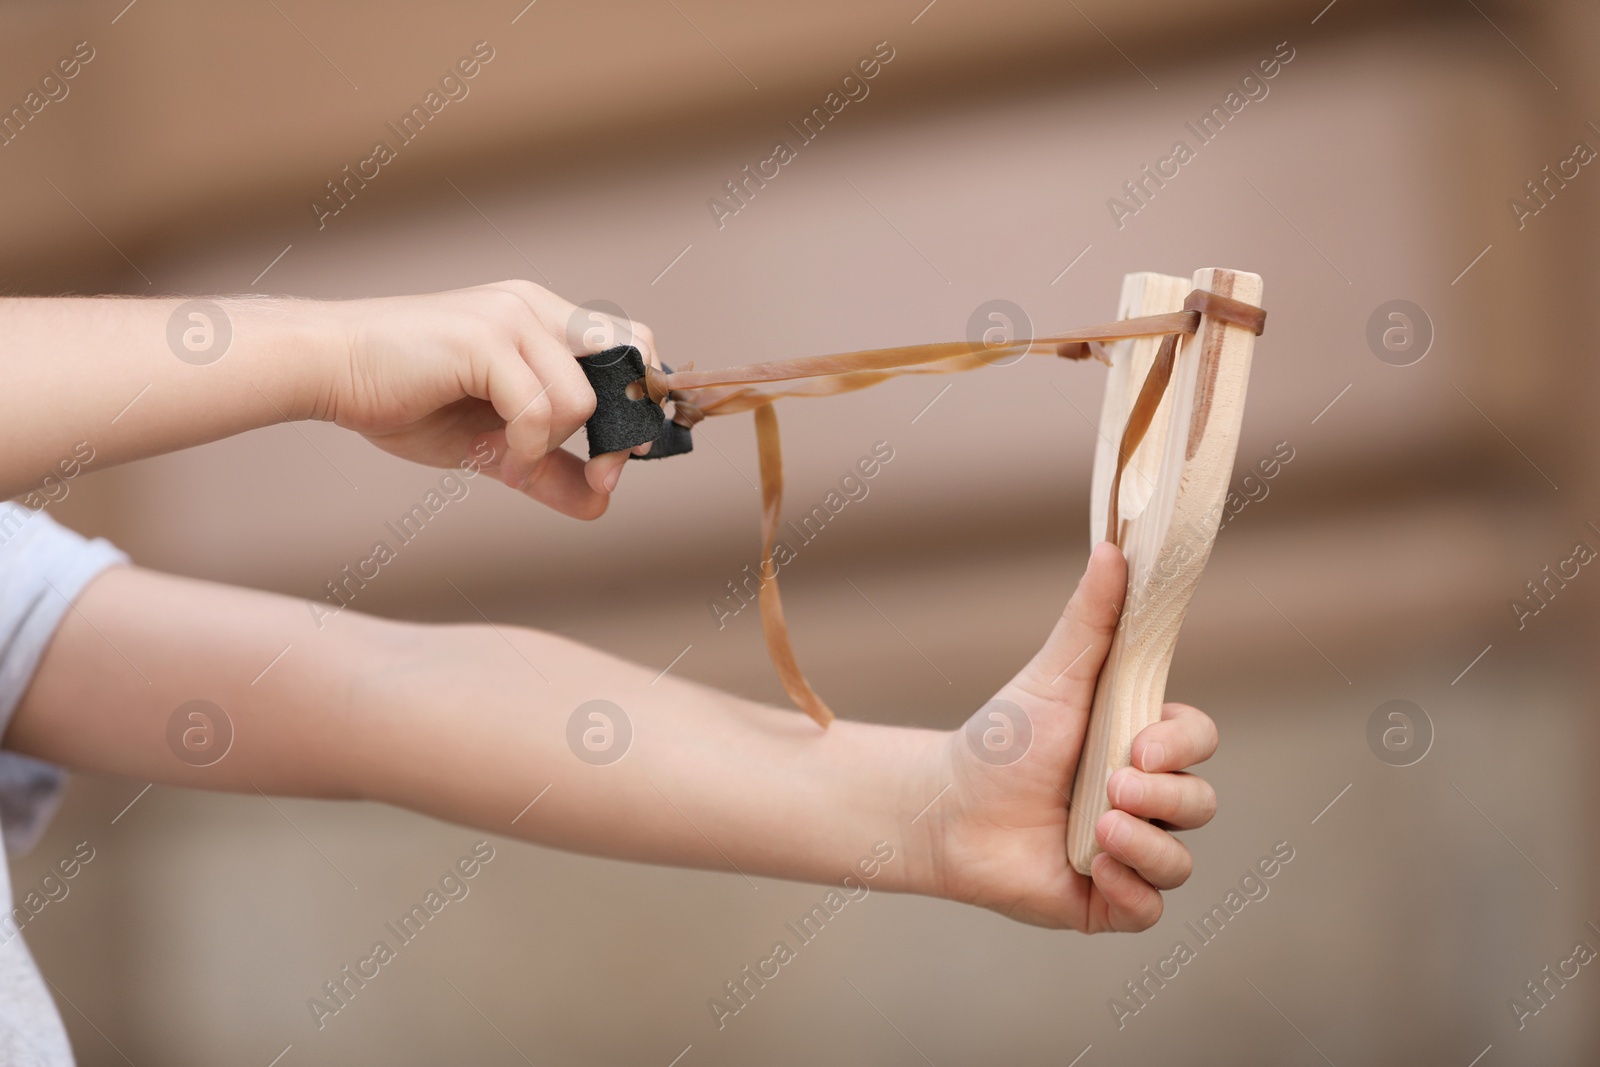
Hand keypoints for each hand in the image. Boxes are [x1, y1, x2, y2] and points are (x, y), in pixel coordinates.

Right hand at [315, 280, 659, 518]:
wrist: (326, 371)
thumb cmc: (401, 400)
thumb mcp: (490, 444)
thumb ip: (547, 467)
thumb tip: (601, 504)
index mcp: (542, 319)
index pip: (630, 344)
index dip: (642, 401)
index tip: (628, 458)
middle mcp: (535, 308)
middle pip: (631, 353)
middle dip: (626, 423)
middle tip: (604, 472)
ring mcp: (512, 317)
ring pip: (585, 398)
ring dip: (553, 447)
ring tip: (509, 462)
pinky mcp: (486, 339)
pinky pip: (541, 408)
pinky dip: (527, 449)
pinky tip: (496, 460)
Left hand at [925, 542, 1218, 930]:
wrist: (948, 809)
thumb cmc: (1003, 740)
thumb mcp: (1051, 677)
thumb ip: (1089, 620)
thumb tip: (1114, 549)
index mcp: (1140, 743)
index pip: (1199, 743)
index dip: (1182, 746)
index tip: (1138, 741)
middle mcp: (1144, 799)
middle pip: (1201, 803)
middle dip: (1162, 796)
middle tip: (1109, 785)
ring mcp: (1129, 852)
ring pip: (1181, 860)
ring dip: (1147, 845)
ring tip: (1098, 829)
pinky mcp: (1107, 901)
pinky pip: (1150, 909)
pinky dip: (1131, 889)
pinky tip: (1095, 867)